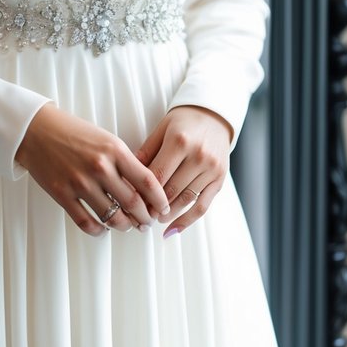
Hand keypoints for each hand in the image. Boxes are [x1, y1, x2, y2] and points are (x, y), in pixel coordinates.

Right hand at [15, 104, 170, 236]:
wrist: (37, 129)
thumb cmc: (73, 132)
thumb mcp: (105, 139)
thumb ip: (123, 162)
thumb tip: (142, 189)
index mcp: (114, 150)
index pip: (147, 181)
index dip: (159, 199)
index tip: (163, 208)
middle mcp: (100, 167)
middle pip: (133, 203)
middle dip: (144, 217)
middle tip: (147, 222)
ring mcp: (80, 182)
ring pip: (112, 218)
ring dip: (124, 226)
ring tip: (127, 225)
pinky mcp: (63, 194)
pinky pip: (87, 222)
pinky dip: (98, 230)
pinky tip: (103, 228)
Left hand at [136, 105, 231, 236]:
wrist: (214, 116)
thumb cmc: (182, 122)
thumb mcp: (161, 129)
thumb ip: (146, 152)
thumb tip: (126, 175)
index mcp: (179, 141)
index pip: (157, 175)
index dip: (142, 192)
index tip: (129, 202)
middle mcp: (198, 156)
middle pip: (170, 190)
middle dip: (153, 206)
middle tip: (138, 216)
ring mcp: (211, 169)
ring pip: (185, 200)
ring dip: (167, 215)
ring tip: (152, 220)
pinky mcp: (219, 180)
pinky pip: (202, 206)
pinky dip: (187, 221)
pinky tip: (172, 230)